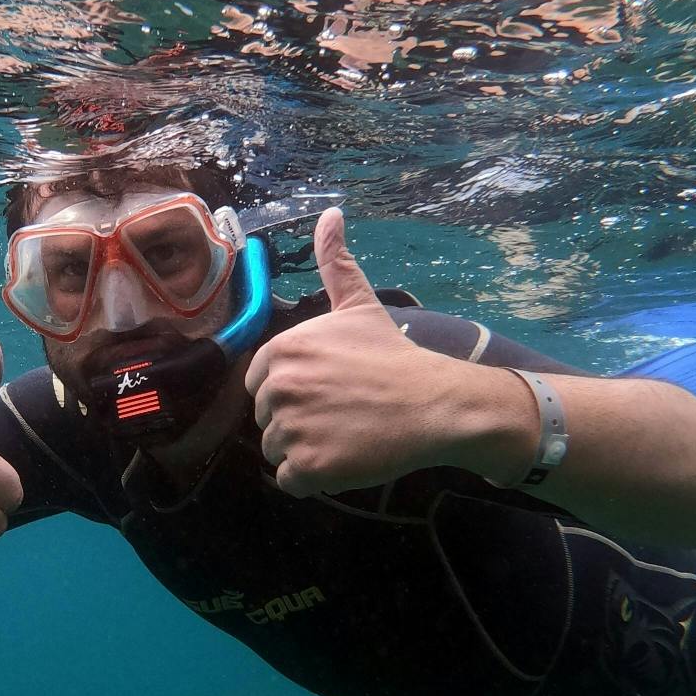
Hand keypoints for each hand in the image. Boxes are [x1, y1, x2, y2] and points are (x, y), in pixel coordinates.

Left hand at [244, 209, 525, 495]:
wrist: (436, 404)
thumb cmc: (395, 357)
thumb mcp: (359, 305)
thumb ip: (335, 262)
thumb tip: (331, 213)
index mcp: (282, 350)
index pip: (259, 385)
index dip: (293, 393)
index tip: (329, 391)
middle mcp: (279, 387)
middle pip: (266, 420)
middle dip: (298, 422)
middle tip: (341, 415)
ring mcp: (292, 429)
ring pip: (276, 452)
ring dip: (305, 451)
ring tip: (345, 435)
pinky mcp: (308, 468)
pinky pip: (290, 482)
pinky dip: (313, 479)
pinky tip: (344, 459)